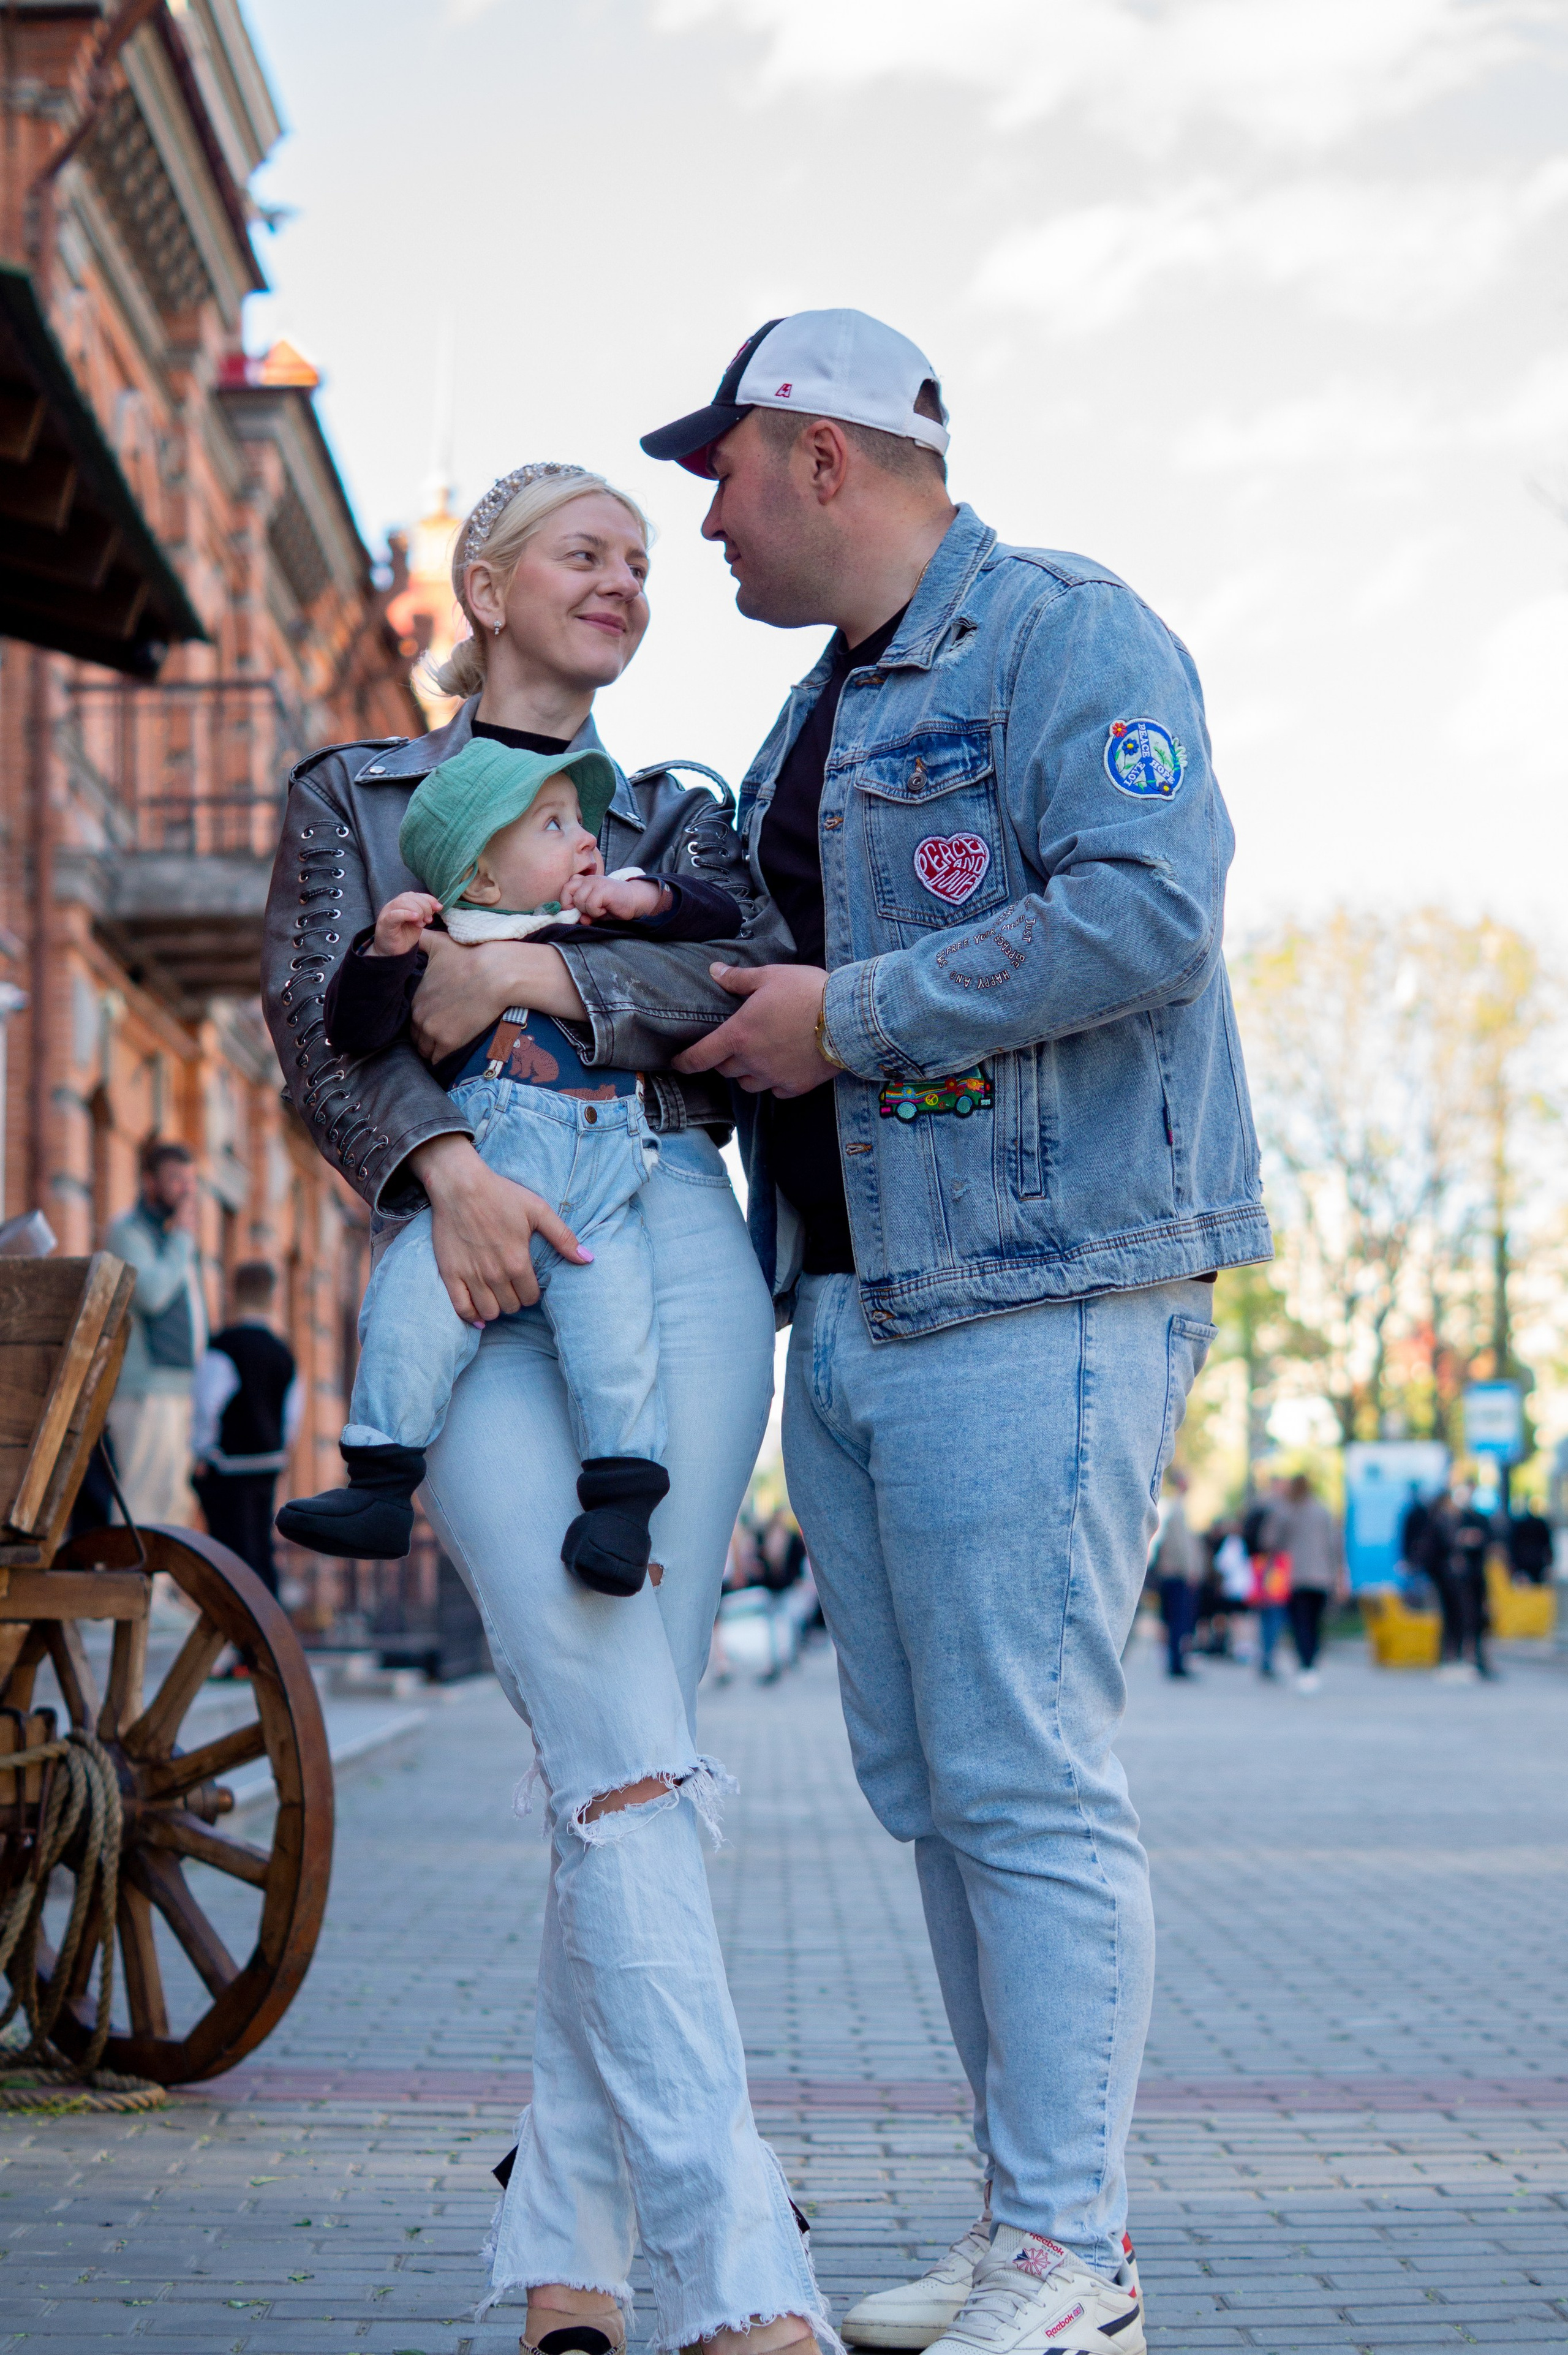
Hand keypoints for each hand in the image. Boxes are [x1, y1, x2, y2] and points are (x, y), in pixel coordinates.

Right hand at [372, 890, 441, 956]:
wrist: (394, 953)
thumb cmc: (405, 936)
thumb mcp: (419, 923)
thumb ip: (426, 913)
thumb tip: (437, 906)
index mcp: (401, 903)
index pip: (415, 895)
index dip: (428, 899)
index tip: (439, 907)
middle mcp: (393, 905)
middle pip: (409, 896)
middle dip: (424, 906)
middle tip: (429, 920)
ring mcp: (387, 913)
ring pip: (402, 902)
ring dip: (417, 911)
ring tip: (422, 923)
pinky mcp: (385, 923)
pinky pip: (394, 914)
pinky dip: (406, 914)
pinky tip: (415, 918)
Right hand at [409, 1133, 587, 1320]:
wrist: (459, 1185)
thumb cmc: (501, 1195)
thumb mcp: (538, 1210)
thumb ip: (563, 1237)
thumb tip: (587, 1259)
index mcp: (517, 1262)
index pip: (531, 1297)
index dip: (532, 1293)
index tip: (527, 1283)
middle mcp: (495, 1274)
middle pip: (511, 1307)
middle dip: (515, 1300)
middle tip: (512, 1287)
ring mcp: (471, 1276)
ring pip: (488, 1312)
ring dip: (495, 1308)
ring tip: (496, 1295)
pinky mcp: (450, 1274)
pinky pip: (462, 1308)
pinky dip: (470, 1315)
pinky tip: (477, 1311)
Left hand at [410, 930, 586, 1060]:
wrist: (496, 973)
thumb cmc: (470, 957)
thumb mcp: (439, 943)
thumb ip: (421, 939)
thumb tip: (411, 927)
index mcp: (414, 996)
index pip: (411, 1018)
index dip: (423, 1019)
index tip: (437, 1018)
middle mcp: (418, 1016)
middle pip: (416, 1036)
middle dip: (427, 1036)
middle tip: (443, 1033)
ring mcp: (432, 1031)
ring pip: (425, 1051)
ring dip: (434, 1049)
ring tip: (448, 1045)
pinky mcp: (449, 1043)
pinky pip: (438, 1061)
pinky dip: (443, 1059)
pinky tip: (452, 1054)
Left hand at [562, 871, 668, 922]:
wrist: (634, 900)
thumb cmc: (614, 905)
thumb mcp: (595, 911)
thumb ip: (585, 914)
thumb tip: (579, 920)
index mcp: (585, 881)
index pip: (565, 887)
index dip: (566, 901)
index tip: (575, 911)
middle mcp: (589, 879)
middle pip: (568, 891)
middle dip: (574, 906)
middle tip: (586, 912)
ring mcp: (596, 883)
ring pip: (579, 900)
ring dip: (588, 910)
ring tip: (600, 910)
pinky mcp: (603, 889)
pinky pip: (591, 904)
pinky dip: (596, 912)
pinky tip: (605, 910)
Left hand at [672, 963, 836, 1095]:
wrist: (848, 1018)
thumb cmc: (806, 992)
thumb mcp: (770, 976)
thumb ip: (739, 978)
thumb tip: (715, 971)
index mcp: (738, 1035)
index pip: (700, 1056)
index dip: (685, 1062)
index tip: (678, 1063)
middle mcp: (751, 1061)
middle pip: (724, 1070)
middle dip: (723, 1060)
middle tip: (733, 1046)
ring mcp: (773, 1077)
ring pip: (747, 1085)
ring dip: (746, 1073)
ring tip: (757, 1058)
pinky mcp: (796, 1086)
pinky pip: (775, 1091)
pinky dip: (773, 1082)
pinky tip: (781, 1068)